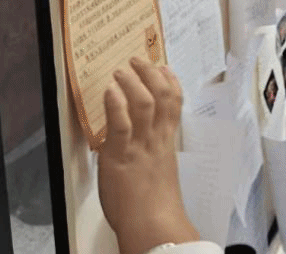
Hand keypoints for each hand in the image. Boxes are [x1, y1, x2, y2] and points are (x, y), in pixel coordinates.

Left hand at [98, 58, 198, 253]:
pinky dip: (116, 104)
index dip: (170, 82)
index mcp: (165, 144)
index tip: (164, 67)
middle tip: (138, 60)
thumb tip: (139, 149)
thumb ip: (150, 157)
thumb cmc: (153, 208)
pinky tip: (110, 91)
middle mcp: (156, 140)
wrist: (152, 225)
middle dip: (150, 74)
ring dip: (133, 82)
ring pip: (143, 104)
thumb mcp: (157, 174)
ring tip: (122, 70)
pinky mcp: (120, 155)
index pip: (174, 105)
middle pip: (161, 97)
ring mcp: (140, 146)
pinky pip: (121, 124)